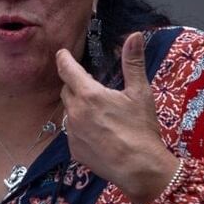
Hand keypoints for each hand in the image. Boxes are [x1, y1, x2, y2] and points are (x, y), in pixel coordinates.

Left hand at [55, 31, 179, 203]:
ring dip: (78, 107)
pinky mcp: (74, 150)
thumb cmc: (141, 129)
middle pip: (67, 90)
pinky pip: (72, 132)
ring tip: (99, 112)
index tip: (61, 53)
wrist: (139, 168)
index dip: (64, 59)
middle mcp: (75, 112)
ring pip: (69, 112)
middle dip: (75, 84)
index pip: (67, 70)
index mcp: (89, 94)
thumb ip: (133, 63)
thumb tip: (133, 35)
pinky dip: (81, 127)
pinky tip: (99, 133)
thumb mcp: (140, 93)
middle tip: (93, 86)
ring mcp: (72, 133)